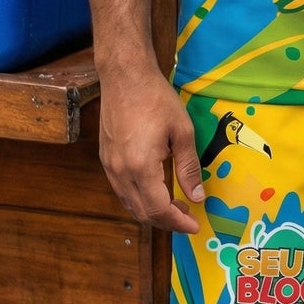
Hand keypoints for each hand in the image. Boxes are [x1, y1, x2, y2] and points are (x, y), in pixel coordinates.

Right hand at [97, 64, 203, 232]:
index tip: (194, 225)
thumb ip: (189, 166)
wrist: (125, 77)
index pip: (159, 209)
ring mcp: (110, 167)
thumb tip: (197, 197)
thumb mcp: (182, 131)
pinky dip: (139, 199)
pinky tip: (155, 191)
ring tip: (176, 206)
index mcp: (141, 167)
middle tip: (188, 217)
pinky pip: (122, 191)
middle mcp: (120, 173)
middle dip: (166, 221)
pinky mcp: (106, 160)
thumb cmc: (156, 99)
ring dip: (152, 212)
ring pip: (130, 204)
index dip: (178, 222)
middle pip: (142, 212)